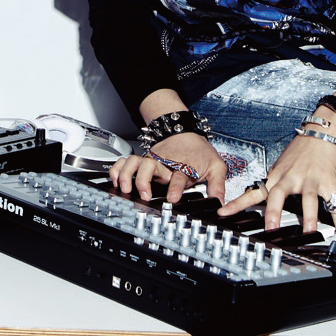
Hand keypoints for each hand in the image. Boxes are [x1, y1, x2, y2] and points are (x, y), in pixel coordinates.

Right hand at [108, 133, 226, 203]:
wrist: (186, 132)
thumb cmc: (200, 150)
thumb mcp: (216, 165)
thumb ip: (217, 185)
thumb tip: (220, 203)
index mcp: (182, 166)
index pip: (178, 177)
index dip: (175, 187)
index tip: (172, 198)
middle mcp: (164, 163)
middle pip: (149, 167)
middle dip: (143, 181)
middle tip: (143, 194)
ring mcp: (152, 161)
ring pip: (134, 162)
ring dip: (127, 174)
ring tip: (124, 187)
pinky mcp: (143, 160)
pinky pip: (126, 161)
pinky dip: (118, 168)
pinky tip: (115, 179)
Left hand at [219, 131, 335, 235]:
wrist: (324, 131)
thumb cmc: (303, 149)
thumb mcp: (283, 164)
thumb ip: (276, 182)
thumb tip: (264, 197)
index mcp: (277, 175)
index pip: (254, 191)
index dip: (238, 203)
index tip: (224, 212)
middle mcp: (291, 178)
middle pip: (278, 195)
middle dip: (273, 213)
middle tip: (270, 229)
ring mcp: (310, 180)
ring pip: (308, 201)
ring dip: (309, 219)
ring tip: (310, 234)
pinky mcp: (329, 182)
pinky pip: (335, 204)